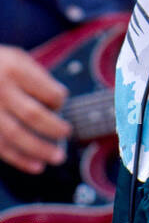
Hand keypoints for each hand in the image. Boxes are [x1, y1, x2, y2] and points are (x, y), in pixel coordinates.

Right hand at [0, 45, 70, 172]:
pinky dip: (19, 159)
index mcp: (14, 70)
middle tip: (67, 132)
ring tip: (58, 157)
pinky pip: (1, 148)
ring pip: (15, 136)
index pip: (44, 90)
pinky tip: (36, 165)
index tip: (62, 103)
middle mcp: (1, 91)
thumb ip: (35, 76)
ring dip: (39, 150)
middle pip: (32, 115)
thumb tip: (56, 102)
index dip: (59, 100)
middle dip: (54, 128)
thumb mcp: (16, 57)